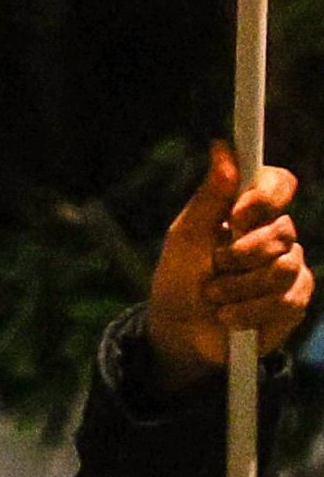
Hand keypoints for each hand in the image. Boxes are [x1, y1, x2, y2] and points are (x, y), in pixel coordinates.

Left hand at [147, 141, 313, 380]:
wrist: (182, 329)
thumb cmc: (181, 276)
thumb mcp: (187, 236)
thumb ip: (209, 196)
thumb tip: (221, 146)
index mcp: (249, 210)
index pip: (279, 182)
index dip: (266, 196)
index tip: (239, 214)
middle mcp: (276, 233)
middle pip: (282, 231)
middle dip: (240, 254)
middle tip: (214, 266)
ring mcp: (290, 266)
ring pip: (283, 269)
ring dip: (239, 287)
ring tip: (215, 296)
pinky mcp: (295, 300)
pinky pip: (287, 300)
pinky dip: (249, 312)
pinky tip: (229, 316)